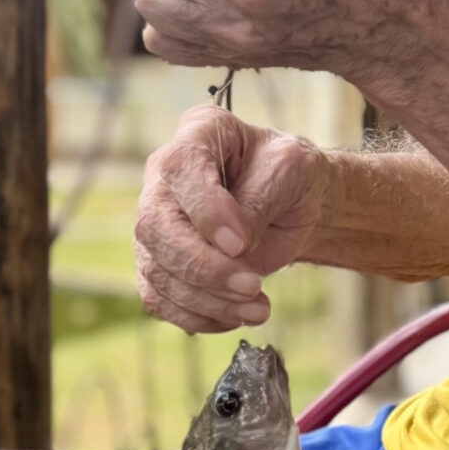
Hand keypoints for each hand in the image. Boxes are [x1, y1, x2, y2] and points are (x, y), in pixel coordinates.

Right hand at [135, 107, 329, 334]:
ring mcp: (157, 221)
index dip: (205, 211)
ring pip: (156, 269)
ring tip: (257, 309)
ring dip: (206, 299)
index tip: (241, 243)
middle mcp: (164, 177)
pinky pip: (159, 298)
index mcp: (198, 133)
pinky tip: (234, 316)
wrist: (294, 204)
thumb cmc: (290, 175)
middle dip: (203, 267)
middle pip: (154, 225)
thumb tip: (232, 248)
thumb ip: (259, 201)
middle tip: (252, 286)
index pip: (179, 168)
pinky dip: (197, 315)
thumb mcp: (291, 171)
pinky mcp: (159, 262)